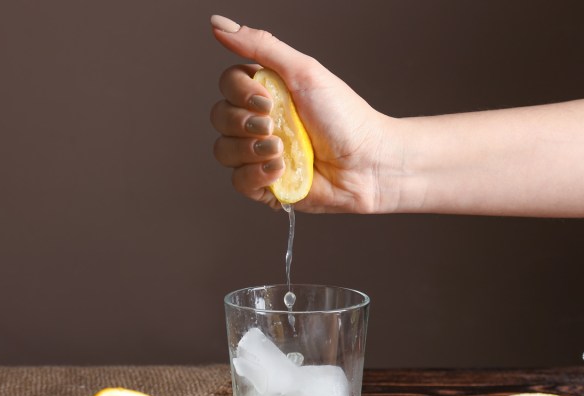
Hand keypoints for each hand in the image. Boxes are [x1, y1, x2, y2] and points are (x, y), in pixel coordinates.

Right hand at [210, 15, 390, 212]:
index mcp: (266, 93)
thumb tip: (217, 23)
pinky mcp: (265, 185)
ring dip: (251, 150)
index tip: (269, 100)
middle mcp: (259, 123)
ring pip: (223, 151)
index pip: (227, 86)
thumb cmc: (344, 117)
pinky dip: (257, 175)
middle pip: (219, 118)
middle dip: (244, 123)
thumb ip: (261, 46)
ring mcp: (260, 155)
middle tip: (274, 126)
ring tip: (282, 151)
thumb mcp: (303, 72)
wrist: (366, 163)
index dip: (239, 93)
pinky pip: (238, 181)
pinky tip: (282, 170)